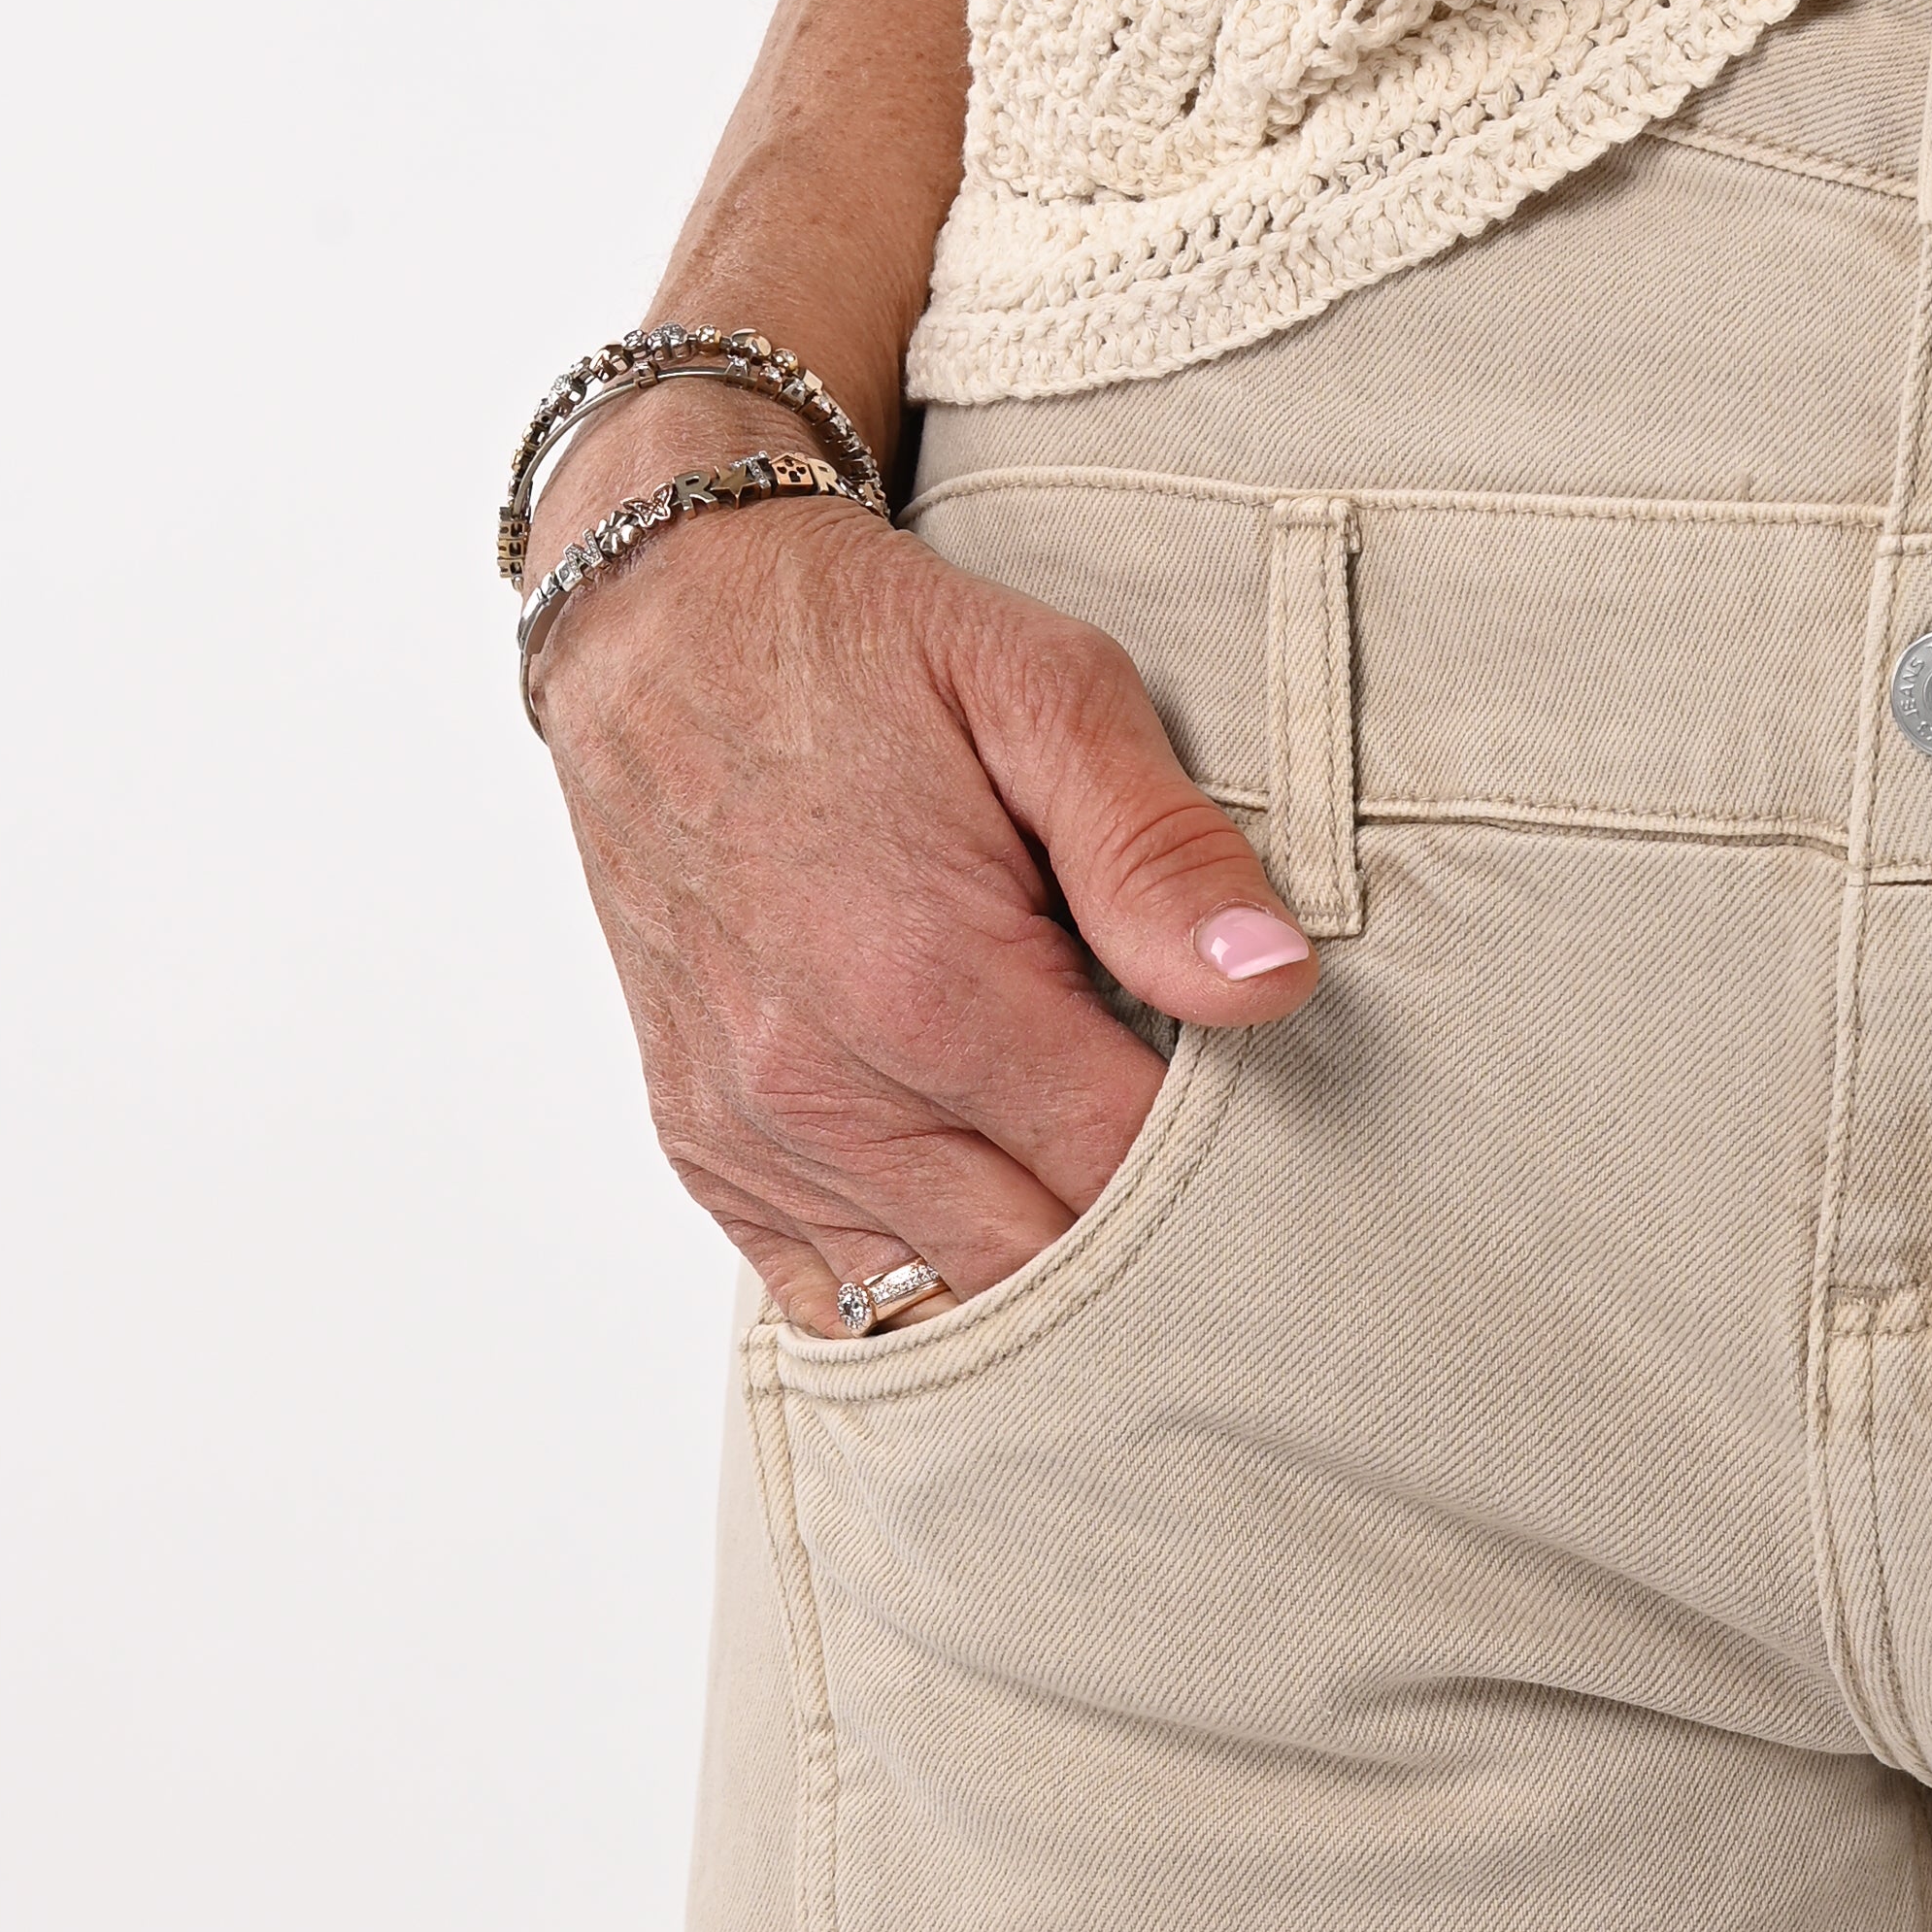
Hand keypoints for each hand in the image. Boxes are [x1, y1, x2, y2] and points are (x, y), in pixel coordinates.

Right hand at [533, 382, 1315, 1330]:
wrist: (657, 619)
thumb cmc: (866, 651)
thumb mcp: (1045, 692)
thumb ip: (1159, 851)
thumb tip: (1271, 986)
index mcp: (929, 985)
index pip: (1126, 1175)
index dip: (1224, 1180)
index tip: (1274, 1140)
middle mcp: (825, 1088)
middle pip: (1045, 1275)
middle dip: (1143, 1256)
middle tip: (1214, 1200)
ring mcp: (755, 1135)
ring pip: (946, 1313)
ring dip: (1042, 1289)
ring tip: (1110, 1223)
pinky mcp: (707, 1155)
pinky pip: (836, 1304)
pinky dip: (927, 1296)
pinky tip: (989, 1230)